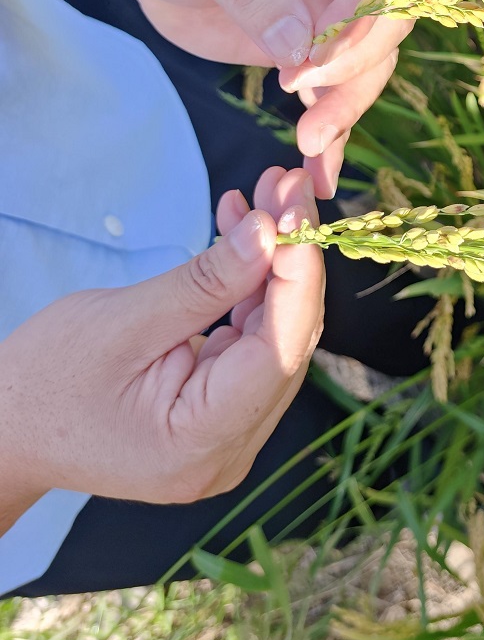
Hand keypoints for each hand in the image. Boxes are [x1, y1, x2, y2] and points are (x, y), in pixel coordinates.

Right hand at [0, 168, 323, 511]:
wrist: (6, 427)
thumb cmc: (46, 381)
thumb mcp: (124, 321)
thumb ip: (205, 282)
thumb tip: (270, 233)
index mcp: (202, 443)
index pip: (279, 350)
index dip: (298, 273)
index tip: (296, 206)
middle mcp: (229, 452)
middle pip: (287, 342)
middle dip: (290, 259)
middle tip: (283, 187)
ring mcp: (228, 438)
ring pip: (276, 337)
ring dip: (273, 266)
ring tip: (261, 197)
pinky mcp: (221, 415)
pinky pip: (253, 344)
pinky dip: (250, 291)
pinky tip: (242, 236)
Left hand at [107, 0, 414, 196]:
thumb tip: (300, 48)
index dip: (357, 16)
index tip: (313, 62)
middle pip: (385, 16)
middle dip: (356, 68)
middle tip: (313, 114)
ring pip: (369, 56)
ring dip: (348, 103)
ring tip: (310, 144)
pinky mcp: (310, 38)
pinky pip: (335, 82)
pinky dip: (330, 122)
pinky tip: (319, 164)